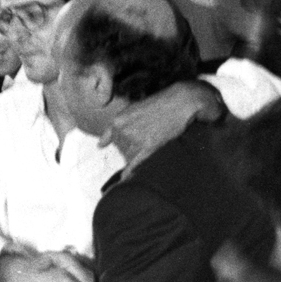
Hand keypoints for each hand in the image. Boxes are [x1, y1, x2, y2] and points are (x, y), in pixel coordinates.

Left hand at [100, 81, 222, 174]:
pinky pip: (135, 165)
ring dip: (139, 157)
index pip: (112, 142)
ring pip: (130, 158)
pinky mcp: (148, 147)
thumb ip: (113, 128)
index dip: (124, 144)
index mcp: (117, 121)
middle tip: (150, 138)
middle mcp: (122, 131)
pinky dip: (131, 173)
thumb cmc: (159, 105)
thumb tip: (100, 145)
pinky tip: (129, 179)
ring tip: (154, 143)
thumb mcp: (132, 110)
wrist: (180, 102)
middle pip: (122, 151)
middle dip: (132, 150)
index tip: (132, 144)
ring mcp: (135, 140)